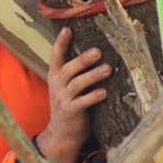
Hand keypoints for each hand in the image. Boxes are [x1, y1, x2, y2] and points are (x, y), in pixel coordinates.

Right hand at [36, 27, 110, 162]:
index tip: (67, 29)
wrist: (62, 133)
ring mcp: (62, 99)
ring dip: (93, 76)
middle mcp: (57, 85)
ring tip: (108, 69)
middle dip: (83, 59)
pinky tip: (103, 92)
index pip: (56, 56)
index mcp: (55, 76)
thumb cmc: (69, 104)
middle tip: (98, 51)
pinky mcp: (70, 112)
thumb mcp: (66, 86)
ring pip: (77, 84)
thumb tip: (95, 51)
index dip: (61, 43)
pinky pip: (82, 103)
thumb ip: (75, 72)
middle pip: (69, 68)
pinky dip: (93, 97)